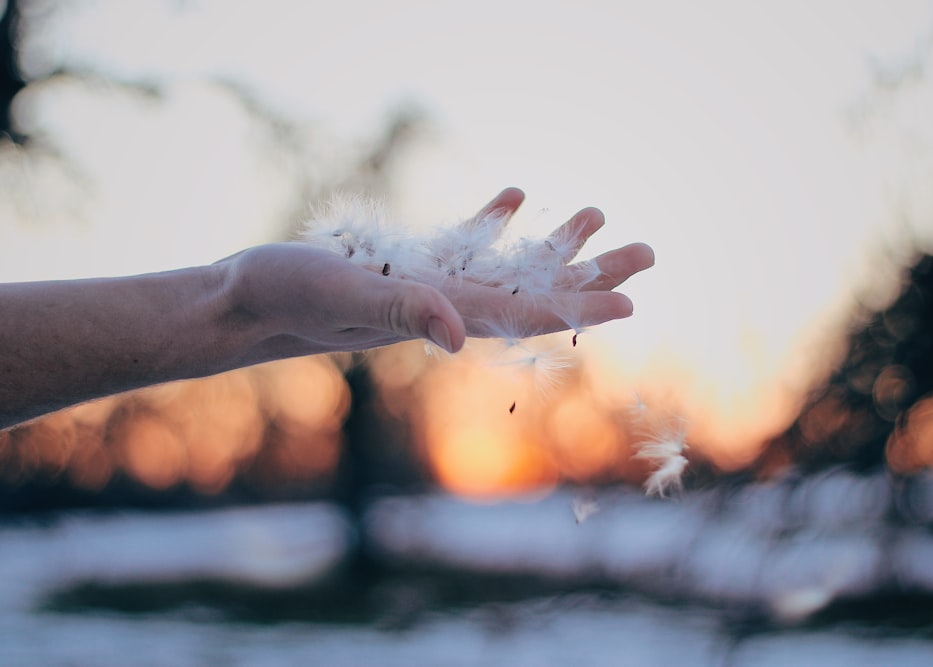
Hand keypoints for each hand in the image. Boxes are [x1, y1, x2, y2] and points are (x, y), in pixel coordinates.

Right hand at [219, 188, 654, 357]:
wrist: (245, 301)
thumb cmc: (284, 297)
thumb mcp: (343, 295)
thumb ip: (402, 311)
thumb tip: (461, 334)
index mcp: (440, 316)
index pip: (525, 314)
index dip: (580, 308)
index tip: (631, 299)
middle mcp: (446, 306)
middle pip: (534, 291)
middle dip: (592, 274)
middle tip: (648, 253)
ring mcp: (429, 286)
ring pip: (507, 263)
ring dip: (556, 244)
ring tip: (599, 212)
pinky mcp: (405, 264)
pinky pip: (463, 244)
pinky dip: (494, 222)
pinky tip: (515, 196)